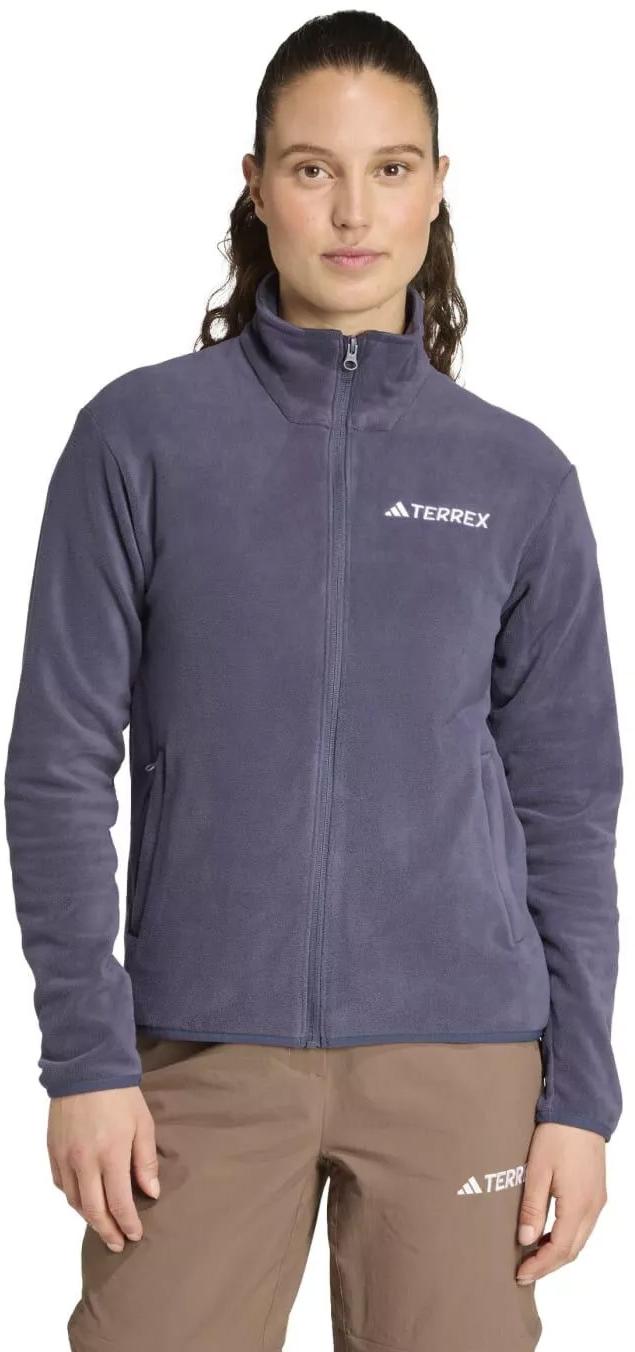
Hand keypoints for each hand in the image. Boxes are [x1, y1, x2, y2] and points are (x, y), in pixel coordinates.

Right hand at [47, 1086, 159, 1251]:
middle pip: (93, 1210)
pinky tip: (83, 1200)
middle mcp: (84, 1161)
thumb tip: (151, 1192)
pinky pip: (61, 1184)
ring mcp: (65, 1157)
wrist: (86, 1068)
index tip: (135, 1235)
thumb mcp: (143, 1124)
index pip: (118, 1203)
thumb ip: (145, 1161)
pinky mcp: (53, 1150)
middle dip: (107, 1231)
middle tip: (117, 1244)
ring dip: (89, 1218)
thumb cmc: (120, 1095)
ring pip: (74, 1201)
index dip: (127, 1223)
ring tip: (103, 1226)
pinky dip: (73, 1198)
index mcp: (110, 1154)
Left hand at [516, 1122, 606, 1283]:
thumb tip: (526, 1240)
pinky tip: (549, 1233)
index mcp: (578, 1205)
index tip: (521, 1275)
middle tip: (524, 1271)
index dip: (540, 1266)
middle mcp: (593, 1208)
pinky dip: (567, 1237)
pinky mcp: (597, 1192)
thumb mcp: (537, 1169)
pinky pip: (583, 1226)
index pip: (560, 1249)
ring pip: (579, 1239)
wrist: (581, 1110)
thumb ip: (533, 1207)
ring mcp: (597, 1201)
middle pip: (572, 1250)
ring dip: (558, 1252)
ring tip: (533, 1256)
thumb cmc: (557, 1135)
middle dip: (549, 1265)